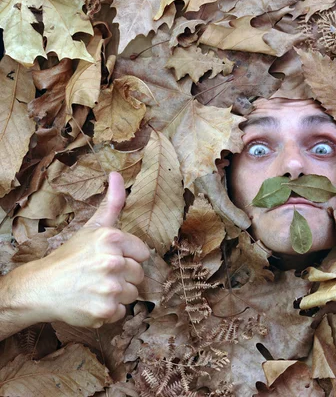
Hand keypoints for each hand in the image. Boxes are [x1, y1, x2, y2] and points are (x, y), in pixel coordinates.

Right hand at [21, 172, 149, 327]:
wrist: (41, 288)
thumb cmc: (70, 257)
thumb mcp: (92, 227)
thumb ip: (112, 203)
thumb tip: (116, 174)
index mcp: (111, 238)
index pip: (143, 253)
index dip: (128, 258)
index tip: (109, 259)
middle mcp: (112, 262)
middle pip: (139, 274)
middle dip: (123, 276)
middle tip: (99, 275)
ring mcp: (109, 288)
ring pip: (133, 294)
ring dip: (117, 294)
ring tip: (95, 288)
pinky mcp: (104, 310)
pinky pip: (122, 312)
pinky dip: (109, 311)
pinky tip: (91, 302)